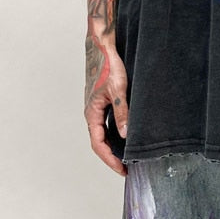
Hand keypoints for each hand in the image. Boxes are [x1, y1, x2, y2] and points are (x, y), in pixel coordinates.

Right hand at [84, 36, 128, 174]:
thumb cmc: (108, 66)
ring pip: (102, 134)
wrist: (102, 48)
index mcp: (91, 113)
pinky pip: (106, 123)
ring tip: (127, 157)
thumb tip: (125, 134)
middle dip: (112, 158)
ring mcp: (96, 108)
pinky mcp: (101, 102)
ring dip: (113, 147)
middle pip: (99, 143)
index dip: (110, 160)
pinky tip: (126, 136)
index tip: (123, 170)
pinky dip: (114, 134)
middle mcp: (91, 113)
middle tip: (127, 169)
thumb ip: (121, 112)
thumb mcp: (118, 90)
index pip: (99, 145)